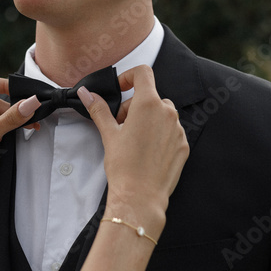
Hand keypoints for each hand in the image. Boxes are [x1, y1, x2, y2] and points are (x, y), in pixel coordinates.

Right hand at [79, 64, 187, 239]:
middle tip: (121, 125)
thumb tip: (87, 93)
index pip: (143, 73)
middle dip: (134, 106)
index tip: (121, 89)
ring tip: (134, 140)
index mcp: (148, 104)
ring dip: (148, 120)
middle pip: (151, 96)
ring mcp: (178, 130)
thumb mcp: (109, 134)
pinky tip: (146, 151)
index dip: (129, 77)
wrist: (140, 197)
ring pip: (162, 114)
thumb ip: (99, 109)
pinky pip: (171, 131)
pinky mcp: (183, 145)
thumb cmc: (124, 166)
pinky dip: (159, 134)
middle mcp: (167, 113)